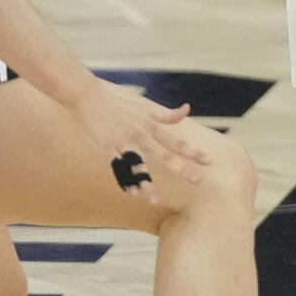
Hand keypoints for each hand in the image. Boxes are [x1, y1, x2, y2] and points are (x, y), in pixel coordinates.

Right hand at [65, 80, 209, 200]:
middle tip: (197, 181)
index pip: (176, 141)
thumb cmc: (117, 100)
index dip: (192, 152)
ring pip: (138, 166)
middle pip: (164, 155)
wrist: (87, 95)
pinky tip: (132, 193)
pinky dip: (125, 180)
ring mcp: (123, 142)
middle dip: (181, 168)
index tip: (208, 161)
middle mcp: (140, 134)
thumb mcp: (145, 105)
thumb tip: (187, 109)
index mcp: (150, 124)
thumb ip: (166, 114)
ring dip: (147, 183)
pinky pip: (118, 168)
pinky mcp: (106, 148)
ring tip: (155, 199)